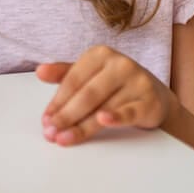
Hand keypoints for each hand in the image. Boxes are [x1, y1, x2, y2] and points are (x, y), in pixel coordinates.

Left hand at [37, 45, 177, 145]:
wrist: (154, 96)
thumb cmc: (115, 84)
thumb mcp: (89, 75)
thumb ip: (64, 74)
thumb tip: (40, 72)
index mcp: (100, 54)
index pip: (73, 80)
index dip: (57, 101)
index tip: (46, 119)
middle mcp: (119, 64)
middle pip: (86, 94)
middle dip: (66, 115)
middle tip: (50, 133)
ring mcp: (136, 81)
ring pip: (103, 107)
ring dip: (81, 126)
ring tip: (64, 138)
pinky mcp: (149, 101)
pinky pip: (129, 112)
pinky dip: (116, 117)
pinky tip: (102, 122)